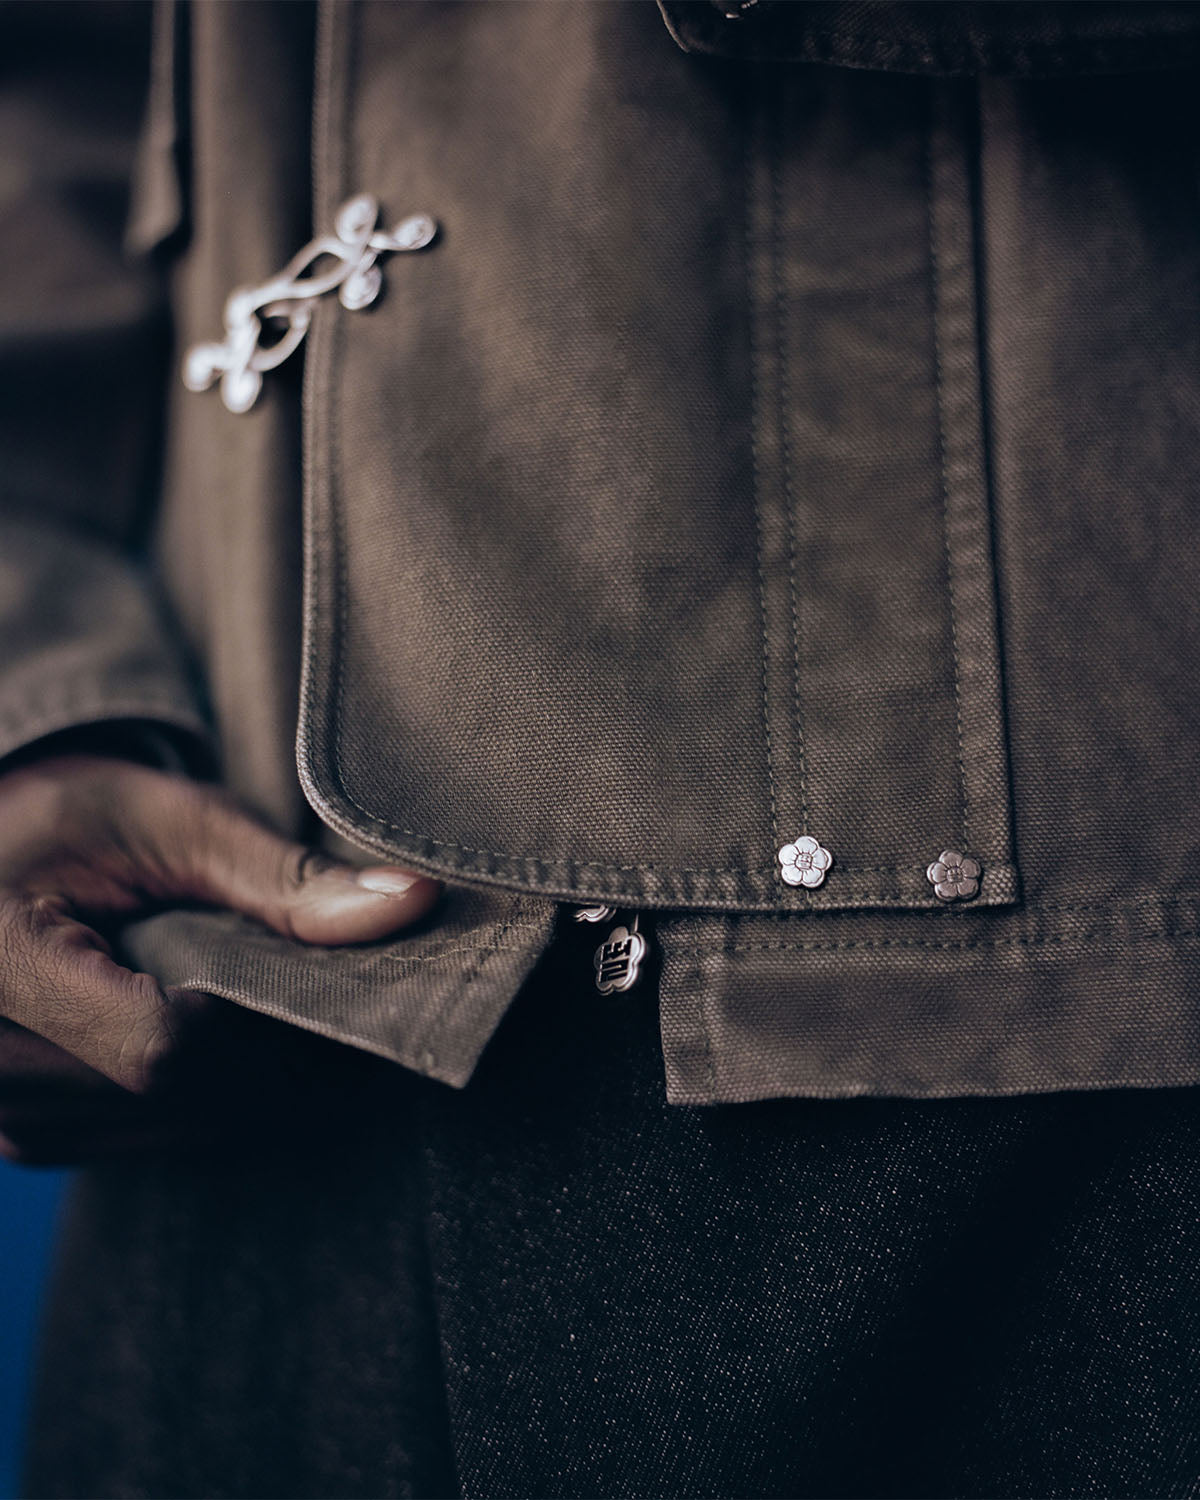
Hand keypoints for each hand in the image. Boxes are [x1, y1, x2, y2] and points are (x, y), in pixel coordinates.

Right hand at [0, 754, 438, 1161]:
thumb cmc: (71, 818)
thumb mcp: (173, 820)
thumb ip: (285, 874)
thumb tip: (413, 904)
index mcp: (6, 958)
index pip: (159, 1046)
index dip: (265, 1031)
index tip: (336, 993)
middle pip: (175, 1100)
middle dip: (290, 1063)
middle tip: (372, 1012)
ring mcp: (3, 1108)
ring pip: (168, 1133)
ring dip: (265, 1092)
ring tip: (326, 1030)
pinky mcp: (28, 1128)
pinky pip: (146, 1140)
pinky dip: (219, 1104)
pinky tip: (267, 1059)